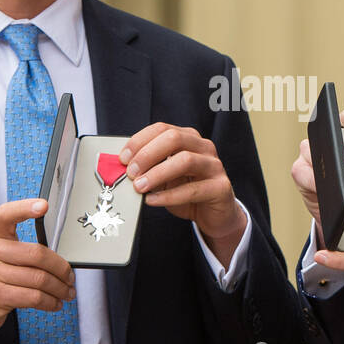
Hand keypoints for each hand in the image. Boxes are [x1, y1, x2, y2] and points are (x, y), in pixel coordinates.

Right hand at [0, 198, 77, 341]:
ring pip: (39, 279)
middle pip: (37, 254)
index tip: (44, 205)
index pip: (7, 215)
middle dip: (61, 269)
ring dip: (60, 289)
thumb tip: (61, 260)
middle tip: (70, 277)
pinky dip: (50, 302)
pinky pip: (34, 297)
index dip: (25, 208)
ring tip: (67, 293)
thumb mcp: (0, 257)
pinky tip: (55, 303)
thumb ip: (23, 250)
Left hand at [120, 122, 246, 262]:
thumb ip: (149, 168)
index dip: (140, 141)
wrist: (214, 215)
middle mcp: (203, 147)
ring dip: (157, 173)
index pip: (162, 129)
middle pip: (174, 139)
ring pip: (185, 160)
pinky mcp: (220, 187)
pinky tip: (153, 200)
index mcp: (189, 138)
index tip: (123, 158)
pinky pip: (192, 189)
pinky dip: (168, 196)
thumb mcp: (164, 177)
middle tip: (131, 172)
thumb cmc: (188, 192)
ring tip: (139, 186)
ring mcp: (214, 166)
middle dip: (147, 154)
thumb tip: (123, 167)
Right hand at [291, 107, 343, 245]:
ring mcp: (311, 151)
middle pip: (328, 126)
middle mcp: (328, 136)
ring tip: (342, 183)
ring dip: (327, 166)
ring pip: (312, 148)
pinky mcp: (300, 170)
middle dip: (341, 145)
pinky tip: (324, 190)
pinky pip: (302, 171)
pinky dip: (312, 181)